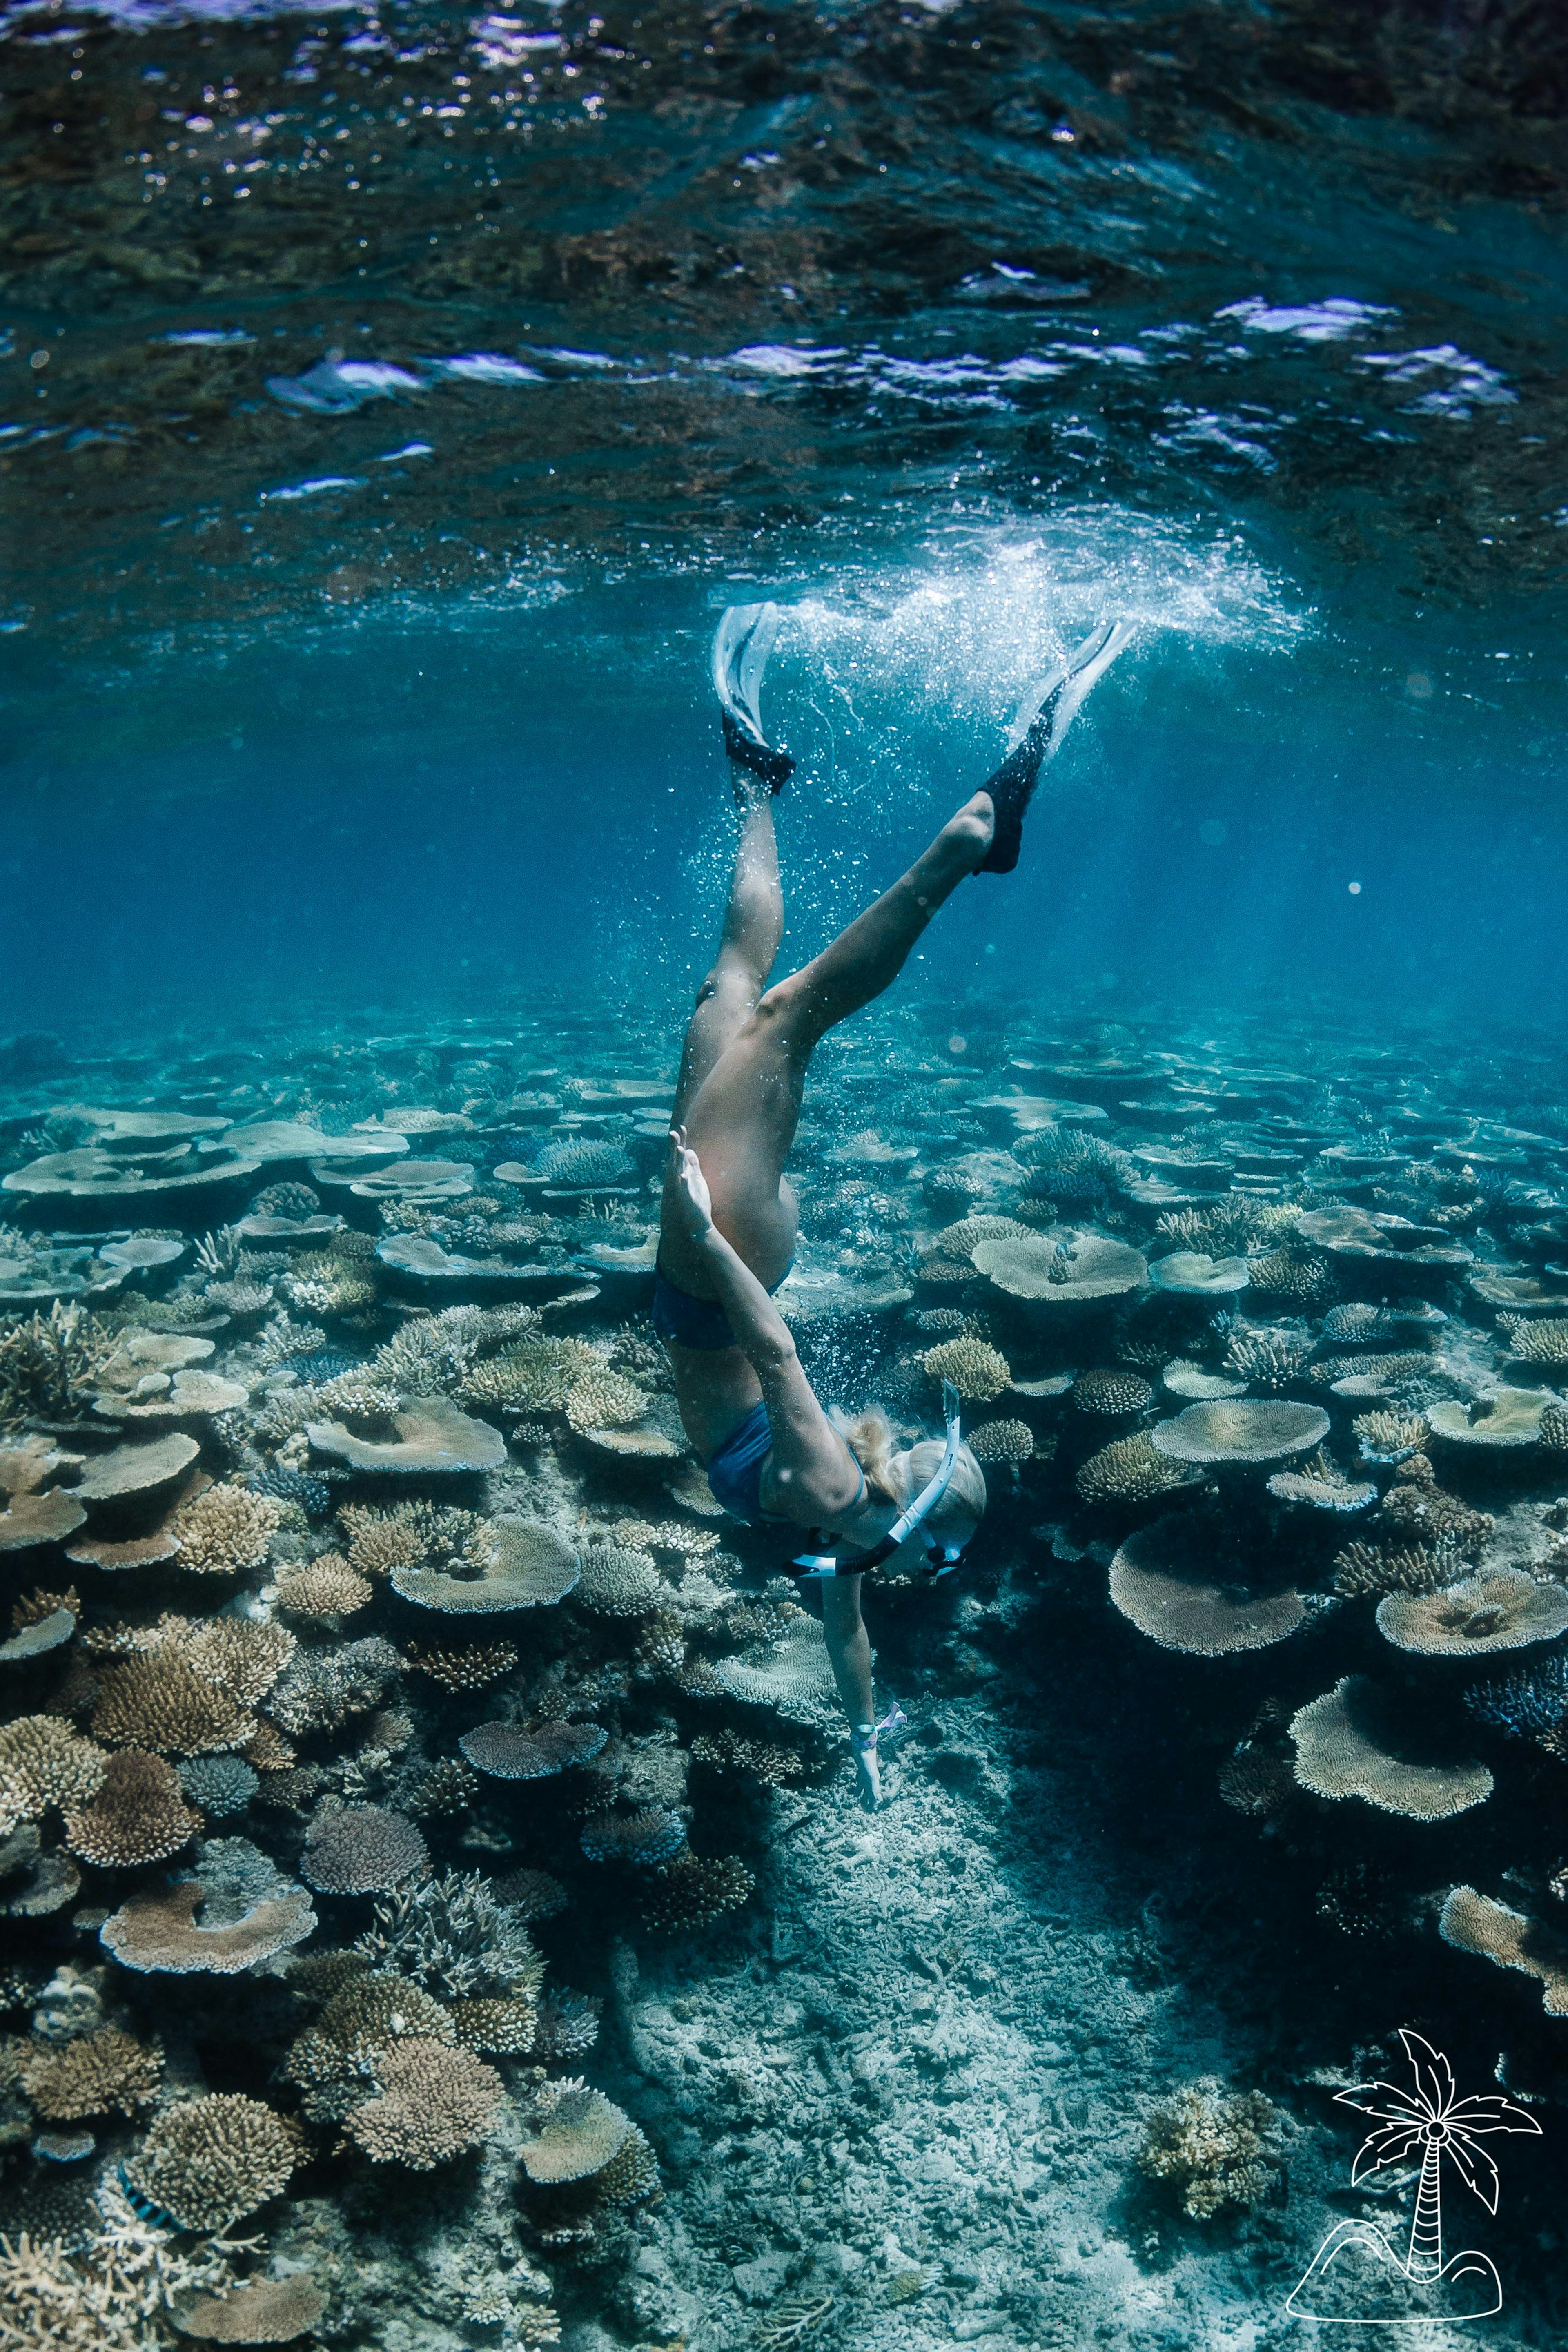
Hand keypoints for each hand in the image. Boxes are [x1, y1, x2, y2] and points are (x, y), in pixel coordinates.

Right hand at [666, 1125, 714, 1240]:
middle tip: (673, 1132)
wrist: (699, 1222)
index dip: (681, 1141)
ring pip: (678, 1172)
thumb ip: (693, 1165)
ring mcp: (682, 1189)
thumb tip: (689, 1149)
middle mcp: (680, 1179)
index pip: (681, 1154)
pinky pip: (683, 1189)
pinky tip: (683, 1175)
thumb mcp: (697, 1179)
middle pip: (676, 1160)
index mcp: (683, 1173)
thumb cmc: (697, 1201)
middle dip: (675, 1146)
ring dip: (678, 1161)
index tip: (682, 1127)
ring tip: (679, 1149)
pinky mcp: (687, 1199)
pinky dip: (683, 1181)